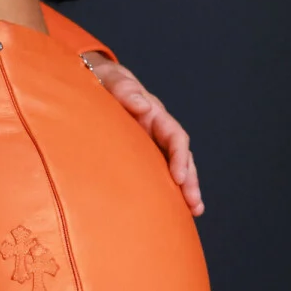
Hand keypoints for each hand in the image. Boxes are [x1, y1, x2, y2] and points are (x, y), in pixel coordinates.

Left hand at [87, 56, 202, 215]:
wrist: (95, 81)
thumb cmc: (103, 80)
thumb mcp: (112, 80)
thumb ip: (125, 90)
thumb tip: (144, 107)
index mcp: (154, 114)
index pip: (175, 136)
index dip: (179, 157)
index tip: (178, 178)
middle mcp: (158, 129)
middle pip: (182, 156)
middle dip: (190, 180)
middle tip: (194, 204)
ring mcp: (151, 142)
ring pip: (175, 166)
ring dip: (186, 188)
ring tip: (195, 210)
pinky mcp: (141, 152)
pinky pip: (159, 170)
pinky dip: (168, 187)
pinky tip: (172, 207)